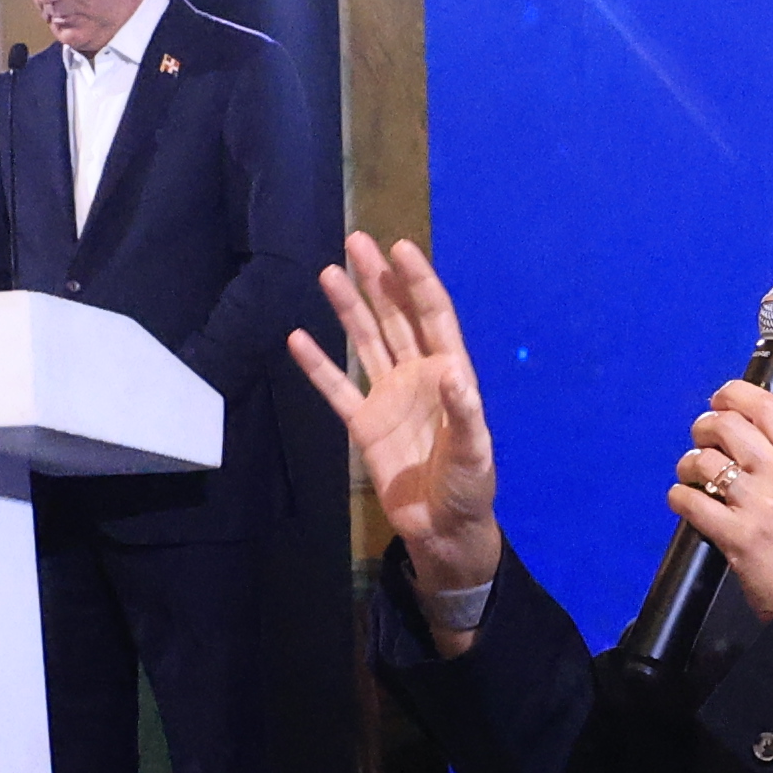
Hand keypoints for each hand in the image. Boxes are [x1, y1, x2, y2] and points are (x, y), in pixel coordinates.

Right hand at [288, 235, 501, 602]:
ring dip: (349, 308)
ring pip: (366, 341)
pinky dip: (318, 365)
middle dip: (378, 280)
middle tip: (356, 242)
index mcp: (450, 374)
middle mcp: (417, 376)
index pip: (432, 316)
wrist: (443, 530)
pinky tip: (298, 338)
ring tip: (328, 271)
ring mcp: (388, 397)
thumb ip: (465, 413)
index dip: (417, 282)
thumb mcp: (475, 452)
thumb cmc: (469, 488)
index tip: (399, 247)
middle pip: (396, 317)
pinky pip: (337, 388)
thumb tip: (454, 374)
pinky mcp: (364, 424)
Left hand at [671, 381, 772, 622]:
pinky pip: (690, 501)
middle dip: (704, 428)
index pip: (769, 408)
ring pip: (703, 462)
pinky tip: (684, 502)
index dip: (735, 394)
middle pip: (728, 426)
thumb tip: (743, 430)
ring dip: (688, 465)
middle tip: (701, 441)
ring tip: (692, 477)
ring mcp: (758, 507)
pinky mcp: (736, 535)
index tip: (719, 399)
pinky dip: (678, 497)